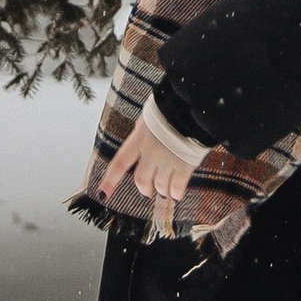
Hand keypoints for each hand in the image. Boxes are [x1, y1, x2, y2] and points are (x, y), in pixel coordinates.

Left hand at [98, 95, 206, 217]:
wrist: (197, 105)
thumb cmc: (172, 108)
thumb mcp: (149, 116)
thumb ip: (141, 130)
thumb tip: (137, 138)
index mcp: (139, 138)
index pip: (119, 163)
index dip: (110, 180)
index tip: (103, 194)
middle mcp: (151, 151)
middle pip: (141, 180)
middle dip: (144, 189)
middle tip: (147, 191)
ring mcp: (168, 159)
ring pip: (159, 186)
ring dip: (161, 191)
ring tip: (164, 192)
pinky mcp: (185, 164)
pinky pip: (177, 187)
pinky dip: (176, 193)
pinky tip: (177, 195)